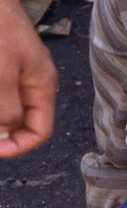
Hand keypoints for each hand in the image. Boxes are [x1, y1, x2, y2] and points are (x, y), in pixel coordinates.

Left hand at [0, 0, 57, 157]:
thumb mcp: (2, 73)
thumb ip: (5, 107)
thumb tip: (5, 133)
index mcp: (41, 86)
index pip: (39, 132)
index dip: (17, 147)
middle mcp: (31, 81)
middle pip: (20, 122)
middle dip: (1, 132)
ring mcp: (14, 69)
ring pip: (3, 106)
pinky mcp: (0, 60)